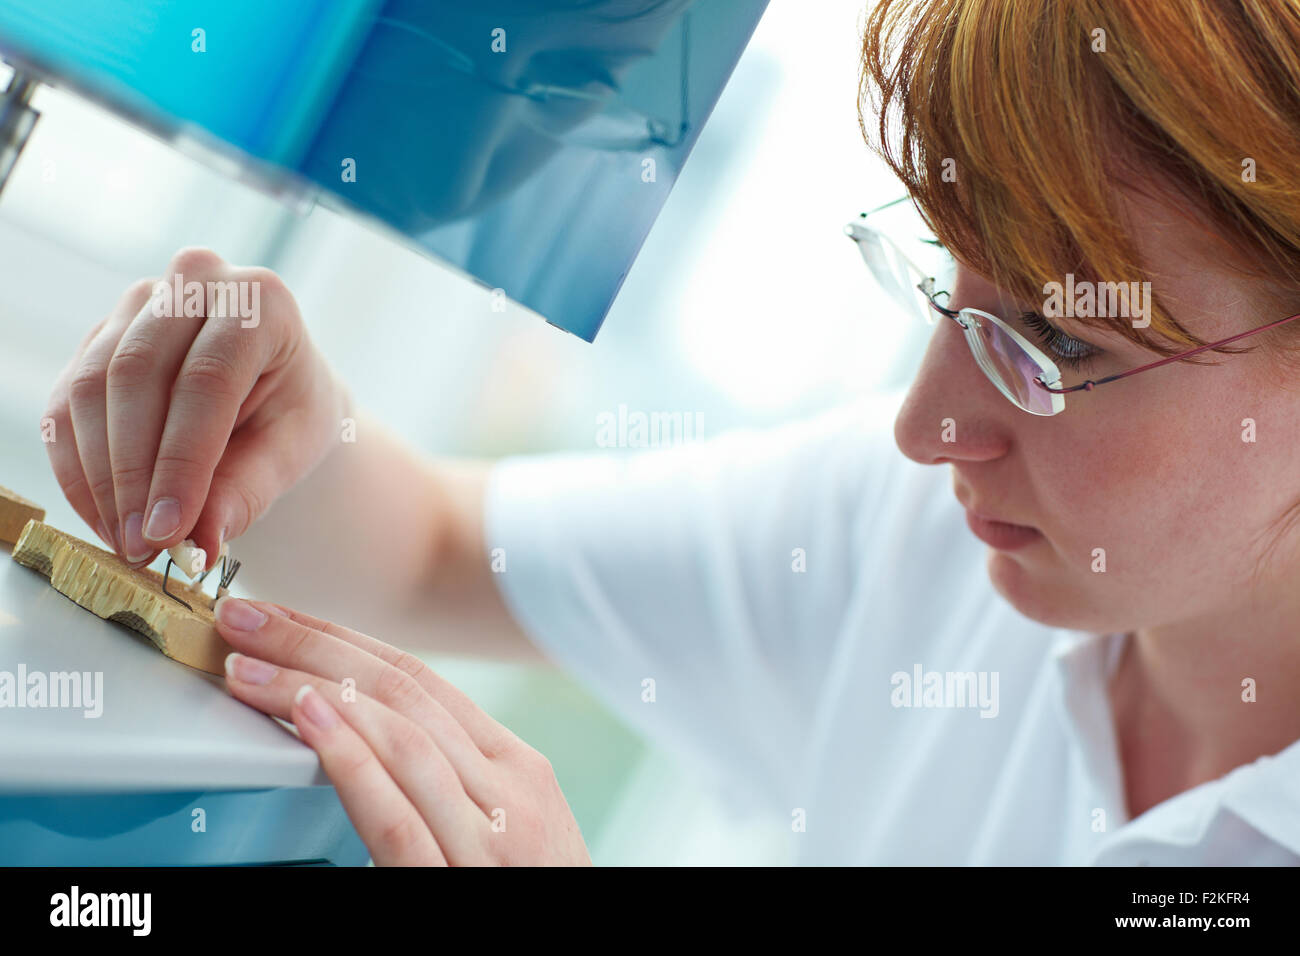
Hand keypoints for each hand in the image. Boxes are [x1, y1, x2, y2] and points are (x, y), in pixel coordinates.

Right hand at [43, 248, 347, 568]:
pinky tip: (105, 518)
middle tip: (143, 545)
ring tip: (128, 541)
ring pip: (92, 388)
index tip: (169, 529)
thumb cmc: (293, 412)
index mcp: (259, 300)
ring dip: (101, 477)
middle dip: (134, 474)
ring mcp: (137, 305)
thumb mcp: (292, 450)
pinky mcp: (98, 339)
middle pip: (137, 376)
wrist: (276, 387)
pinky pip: (66, 405)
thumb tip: (201, 543)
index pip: (207, 379)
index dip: (182, 460)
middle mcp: (193, 283)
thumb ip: (247, 491)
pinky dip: (79, 470)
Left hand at [214, 596, 591, 865]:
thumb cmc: (530, 892)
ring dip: (312, 690)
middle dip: (316, 646)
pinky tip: (310, 723)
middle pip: (403, 693)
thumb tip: (366, 731)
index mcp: (517, 767)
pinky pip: (398, 815)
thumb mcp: (508, 825)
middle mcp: (510, 791)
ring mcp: (490, 840)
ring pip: (400, 737)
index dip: (344, 642)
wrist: (575, 952)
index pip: (420, 681)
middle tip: (247, 620)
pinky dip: (350, 760)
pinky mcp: (454, 888)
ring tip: (249, 669)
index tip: (284, 619)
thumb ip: (452, 778)